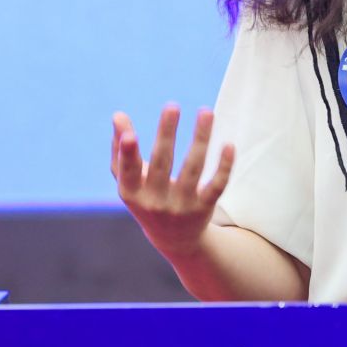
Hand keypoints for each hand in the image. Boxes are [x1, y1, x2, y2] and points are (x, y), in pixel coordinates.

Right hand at [111, 105, 234, 255]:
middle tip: (172, 106)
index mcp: (132, 193)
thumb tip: (117, 116)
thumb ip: (120, 149)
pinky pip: (216, 186)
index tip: (129, 134)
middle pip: (162, 162)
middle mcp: (156, 201)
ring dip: (200, 139)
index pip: (129, 171)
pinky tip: (228, 145)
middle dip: (166, 134)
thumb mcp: (129, 181)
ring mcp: (181, 206)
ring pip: (193, 168)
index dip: (127, 153)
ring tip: (206, 112)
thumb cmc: (147, 198)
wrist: (174, 240)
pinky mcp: (204, 208)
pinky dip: (224, 167)